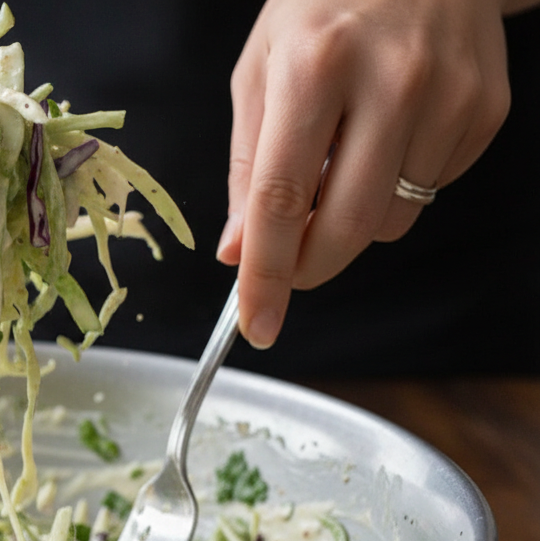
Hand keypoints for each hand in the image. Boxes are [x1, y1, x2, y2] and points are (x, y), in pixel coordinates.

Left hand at [217, 0, 511, 347]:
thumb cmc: (324, 5)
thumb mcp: (261, 70)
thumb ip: (247, 167)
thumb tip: (238, 250)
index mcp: (314, 67)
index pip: (281, 198)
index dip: (266, 274)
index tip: (256, 324)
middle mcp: (389, 81)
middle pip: (346, 227)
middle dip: (309, 268)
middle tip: (286, 266)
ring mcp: (448, 96)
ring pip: (390, 220)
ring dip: (353, 215)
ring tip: (344, 152)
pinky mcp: (486, 109)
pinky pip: (429, 192)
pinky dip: (397, 185)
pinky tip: (388, 133)